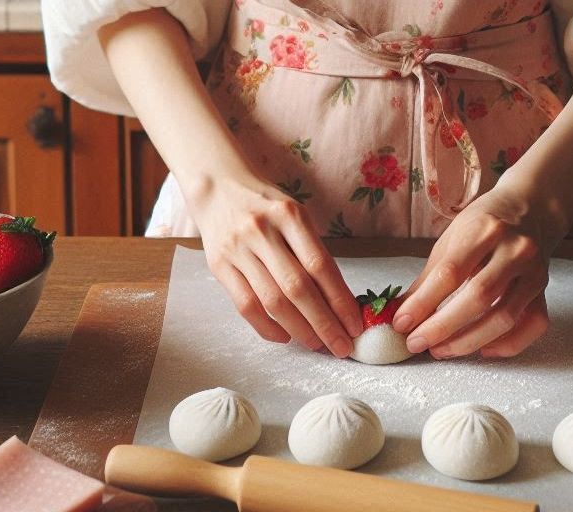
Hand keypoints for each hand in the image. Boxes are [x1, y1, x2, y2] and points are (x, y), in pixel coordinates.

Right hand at [193, 174, 361, 356]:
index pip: (320, 266)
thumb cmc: (266, 205)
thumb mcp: (295, 214)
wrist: (217, 187)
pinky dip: (266, 327)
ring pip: (272, 301)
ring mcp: (238, 250)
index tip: (355, 324)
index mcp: (289, 215)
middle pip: (298, 288)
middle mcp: (262, 231)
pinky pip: (245, 305)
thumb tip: (339, 300)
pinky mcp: (219, 266)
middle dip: (324, 323)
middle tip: (341, 346)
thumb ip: (312, 250)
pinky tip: (285, 336)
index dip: (340, 300)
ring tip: (317, 345)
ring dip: (299, 329)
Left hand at [393, 182, 565, 357]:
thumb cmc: (484, 224)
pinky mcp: (544, 291)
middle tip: (416, 343)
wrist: (531, 209)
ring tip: (440, 350)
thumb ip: (429, 277)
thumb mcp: (451, 238)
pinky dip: (509, 345)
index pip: (451, 272)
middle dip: (442, 327)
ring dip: (468, 341)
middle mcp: (515, 250)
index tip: (402, 323)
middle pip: (479, 297)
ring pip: (505, 317)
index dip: (423, 302)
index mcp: (485, 229)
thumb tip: (401, 314)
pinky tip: (483, 349)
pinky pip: (533, 325)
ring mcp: (534, 272)